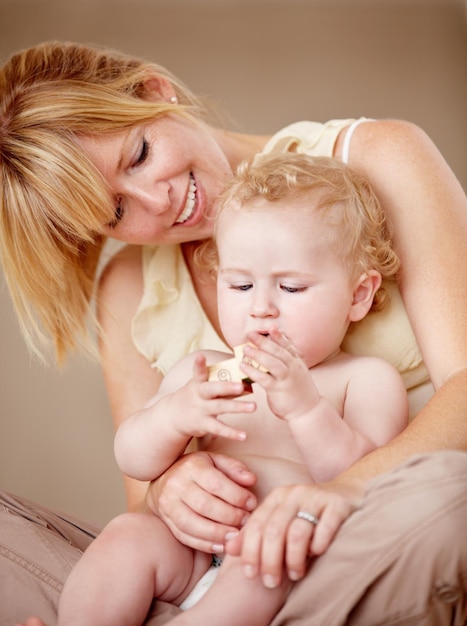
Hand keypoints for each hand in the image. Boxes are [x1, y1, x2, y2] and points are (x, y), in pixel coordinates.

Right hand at [146, 451, 257, 552]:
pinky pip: (184, 536)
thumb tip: (251, 480)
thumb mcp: (216, 461)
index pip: (215, 483)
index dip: (236, 496)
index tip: (251, 504)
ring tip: (235, 537)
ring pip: (192, 524)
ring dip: (217, 534)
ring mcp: (168, 504)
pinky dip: (204, 544)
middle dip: (229, 517)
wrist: (166, 479)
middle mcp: (176, 484)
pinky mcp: (166, 520)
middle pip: (204, 505)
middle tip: (246, 522)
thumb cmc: (198, 470)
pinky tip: (221, 546)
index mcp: (192, 466)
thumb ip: (234, 469)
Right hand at [172, 353, 254, 440]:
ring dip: (237, 407)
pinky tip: (244, 435)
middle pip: (212, 389)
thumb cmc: (197, 395)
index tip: (200, 356)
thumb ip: (220, 379)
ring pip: (219, 407)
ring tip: (254, 406)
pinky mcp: (203, 424)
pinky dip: (232, 432)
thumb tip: (246, 370)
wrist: (174, 416)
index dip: (199, 364)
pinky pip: (219, 428)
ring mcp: (201, 410)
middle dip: (226, 387)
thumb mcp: (202, 384)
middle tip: (241, 385)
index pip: (198, 371)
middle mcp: (199, 395)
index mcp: (198, 382)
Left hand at [225, 477, 363, 587]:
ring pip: (298, 532)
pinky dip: (319, 546)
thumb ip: (257, 533)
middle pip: (274, 530)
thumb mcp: (281, 519)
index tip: (250, 574)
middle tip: (271, 582)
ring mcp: (317, 497)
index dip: (250, 551)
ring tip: (295, 575)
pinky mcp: (338, 504)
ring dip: (294, 559)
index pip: (256, 524)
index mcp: (277, 497)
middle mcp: (294, 494)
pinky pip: (325, 528)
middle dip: (270, 560)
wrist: (349, 494)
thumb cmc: (310, 513)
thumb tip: (229, 548)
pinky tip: (316, 555)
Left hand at [241, 328, 319, 419]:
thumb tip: (271, 350)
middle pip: (279, 351)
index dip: (279, 336)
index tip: (271, 327)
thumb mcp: (296, 372)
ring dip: (258, 355)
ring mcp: (287, 379)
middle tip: (251, 334)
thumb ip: (287, 361)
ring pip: (273, 363)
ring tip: (245, 348)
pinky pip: (264, 379)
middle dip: (264, 342)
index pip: (288, 346)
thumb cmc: (298, 391)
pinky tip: (243, 367)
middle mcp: (293, 368)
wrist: (307, 410)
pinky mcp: (278, 390)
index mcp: (297, 362)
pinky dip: (253, 372)